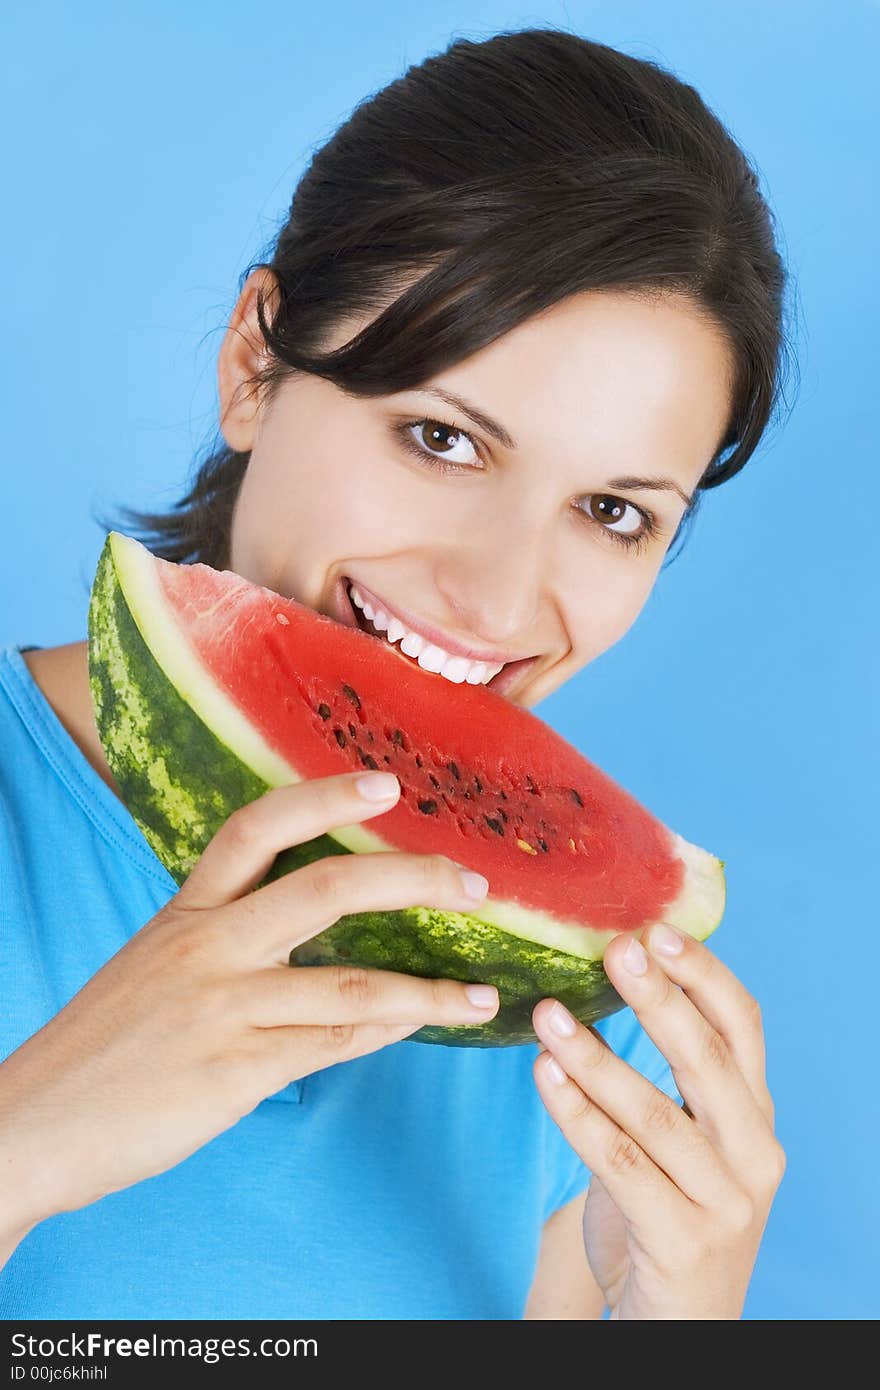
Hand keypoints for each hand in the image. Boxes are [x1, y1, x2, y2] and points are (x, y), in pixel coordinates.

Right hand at [0, 771, 497, 1234]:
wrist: (32, 1122)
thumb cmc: (104, 1043)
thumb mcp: (156, 966)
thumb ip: (225, 939)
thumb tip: (314, 939)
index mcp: (186, 911)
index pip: (257, 828)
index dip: (325, 796)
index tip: (387, 783)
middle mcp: (207, 947)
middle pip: (325, 888)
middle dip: (412, 878)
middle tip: (474, 885)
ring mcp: (221, 1009)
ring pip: (351, 985)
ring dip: (429, 991)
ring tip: (480, 996)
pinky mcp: (231, 1072)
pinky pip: (330, 1046)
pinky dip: (385, 1034)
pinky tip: (418, 1027)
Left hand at [532, 923, 784, 1319]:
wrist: (676, 1322)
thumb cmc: (667, 1210)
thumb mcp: (680, 1137)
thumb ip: (660, 1076)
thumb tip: (601, 982)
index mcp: (755, 1114)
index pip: (743, 1026)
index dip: (704, 973)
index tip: (657, 926)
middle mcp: (754, 1153)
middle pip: (707, 1059)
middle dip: (657, 997)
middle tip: (613, 948)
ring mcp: (725, 1202)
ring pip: (654, 1114)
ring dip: (595, 1057)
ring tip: (548, 1014)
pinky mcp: (683, 1240)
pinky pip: (621, 1166)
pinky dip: (578, 1116)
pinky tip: (544, 1077)